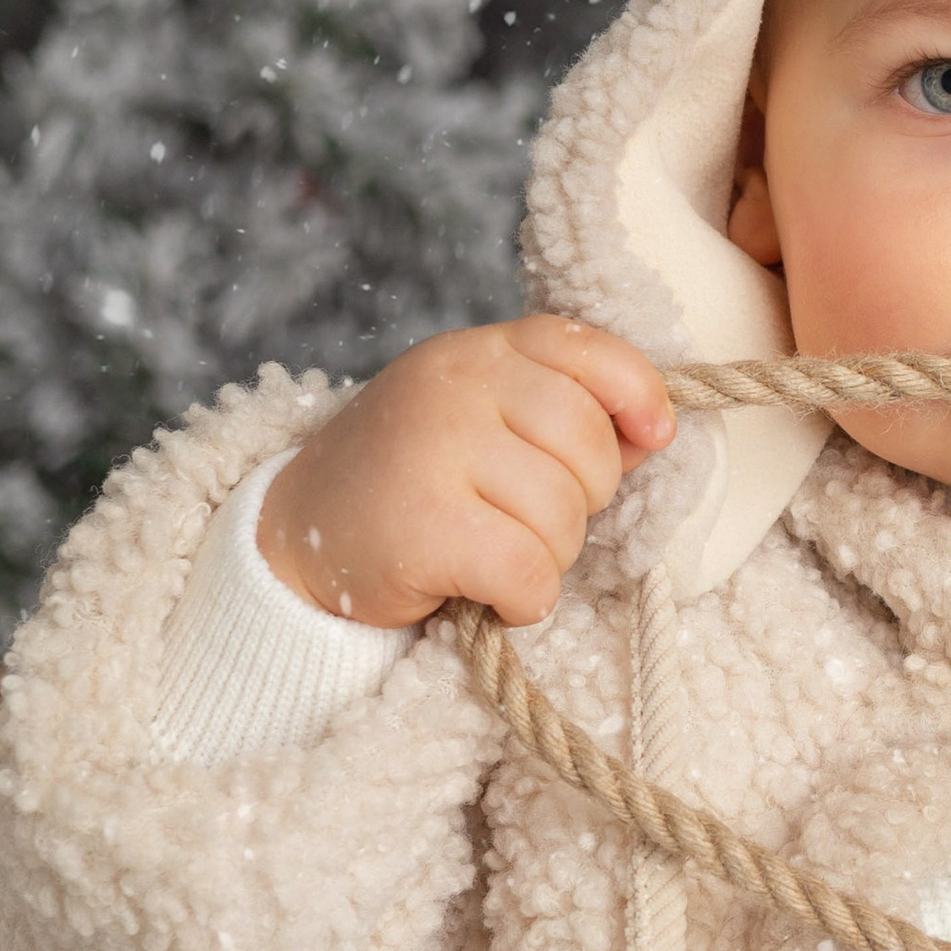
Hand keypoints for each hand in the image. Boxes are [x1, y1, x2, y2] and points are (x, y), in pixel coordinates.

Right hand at [258, 319, 674, 629]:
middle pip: (588, 444)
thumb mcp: (480, 421)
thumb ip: (562, 417)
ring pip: (563, 516)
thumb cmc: (411, 482)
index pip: (586, 350)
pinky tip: (489, 593)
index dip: (637, 394)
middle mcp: (456, 386)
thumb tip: (653, 432)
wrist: (297, 541)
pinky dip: (524, 600)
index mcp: (477, 352)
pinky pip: (529, 572)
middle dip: (583, 499)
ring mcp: (437, 451)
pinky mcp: (426, 526)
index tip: (653, 435)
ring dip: (547, 556)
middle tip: (527, 519)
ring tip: (494, 552)